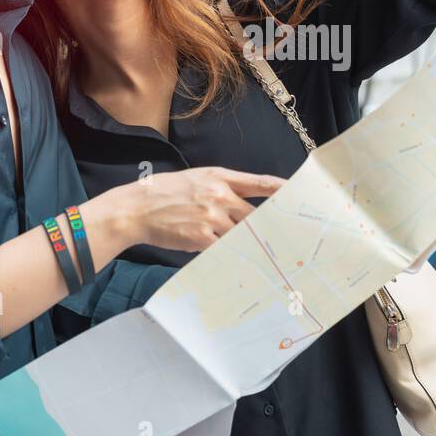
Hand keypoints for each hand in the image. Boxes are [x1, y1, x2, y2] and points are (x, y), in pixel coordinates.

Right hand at [114, 166, 285, 252]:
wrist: (137, 208)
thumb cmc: (166, 193)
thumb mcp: (196, 179)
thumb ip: (222, 188)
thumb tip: (246, 205)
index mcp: (219, 177)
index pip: (259, 182)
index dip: (281, 189)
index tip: (298, 193)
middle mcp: (219, 195)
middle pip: (254, 215)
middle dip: (264, 227)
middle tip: (280, 238)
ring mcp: (211, 217)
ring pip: (241, 234)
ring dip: (245, 242)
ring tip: (255, 252)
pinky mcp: (201, 238)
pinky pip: (224, 249)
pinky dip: (229, 253)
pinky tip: (232, 257)